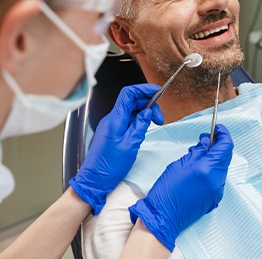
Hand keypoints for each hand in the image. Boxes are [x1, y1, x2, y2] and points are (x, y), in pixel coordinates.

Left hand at [69, 84, 163, 214]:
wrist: (94, 180)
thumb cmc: (109, 166)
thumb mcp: (130, 145)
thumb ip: (140, 125)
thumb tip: (148, 112)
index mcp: (115, 119)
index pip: (128, 94)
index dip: (143, 90)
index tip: (157, 92)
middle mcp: (112, 119)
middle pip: (131, 101)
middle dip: (148, 104)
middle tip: (160, 117)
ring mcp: (112, 125)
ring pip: (131, 110)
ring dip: (144, 112)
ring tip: (155, 123)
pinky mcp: (113, 131)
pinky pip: (127, 119)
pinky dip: (138, 120)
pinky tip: (145, 127)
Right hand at [129, 124, 232, 251]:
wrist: (164, 217)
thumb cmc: (167, 190)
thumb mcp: (180, 163)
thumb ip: (197, 151)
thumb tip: (207, 142)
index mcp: (208, 169)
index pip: (226, 147)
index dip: (223, 134)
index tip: (218, 128)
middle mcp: (217, 181)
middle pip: (225, 157)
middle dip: (218, 145)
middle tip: (205, 139)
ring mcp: (217, 191)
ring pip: (222, 167)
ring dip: (214, 157)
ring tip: (198, 154)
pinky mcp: (214, 198)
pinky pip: (218, 178)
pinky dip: (212, 169)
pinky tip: (199, 167)